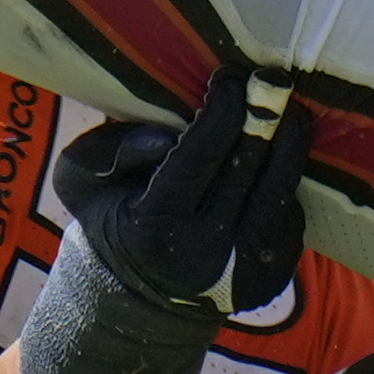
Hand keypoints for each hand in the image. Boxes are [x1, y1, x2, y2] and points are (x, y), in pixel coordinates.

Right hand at [58, 67, 316, 318]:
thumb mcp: (83, 180)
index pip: (199, 156)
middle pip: (249, 168)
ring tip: (288, 109)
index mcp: (154, 227)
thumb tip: (165, 136)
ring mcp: (245, 270)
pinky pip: (291, 213)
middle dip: (265, 116)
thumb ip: (111, 148)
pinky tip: (277, 158)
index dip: (222, 110)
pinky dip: (286, 180)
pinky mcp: (273, 276)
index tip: (229, 76)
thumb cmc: (110, 218)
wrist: (139, 297)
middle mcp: (205, 253)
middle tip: (270, 78)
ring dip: (291, 142)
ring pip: (281, 190)